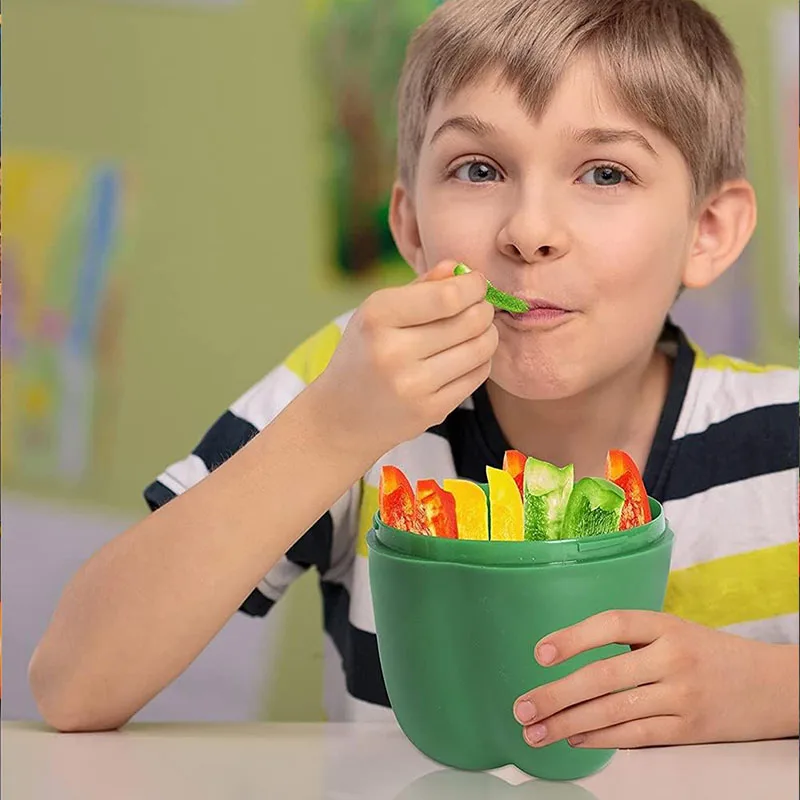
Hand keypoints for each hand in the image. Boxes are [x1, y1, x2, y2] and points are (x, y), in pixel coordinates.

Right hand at [316, 260, 497, 456]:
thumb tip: (460, 269)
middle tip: (480, 307)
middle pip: (469, 321)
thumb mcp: (378, 312)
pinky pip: (476, 376)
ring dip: (488, 334)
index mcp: (377, 317)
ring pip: (479, 349)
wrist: (342, 416)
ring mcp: (413, 385)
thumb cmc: (364, 353)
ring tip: (478, 331)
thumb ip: (420, 286)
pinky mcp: (430, 411)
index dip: (473, 286)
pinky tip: (467, 356)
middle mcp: (393, 352)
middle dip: (484, 309)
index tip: (476, 283)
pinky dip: (480, 361)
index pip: (447, 296)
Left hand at [513, 610, 799, 748]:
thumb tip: (568, 660)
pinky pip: (634, 736)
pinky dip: (599, 738)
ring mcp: (681, 697)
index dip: (573, 638)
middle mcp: (672, 658)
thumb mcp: (672, 630)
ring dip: (567, 724)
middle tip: (522, 707)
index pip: (612, 625)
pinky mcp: (688, 730)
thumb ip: (629, 641)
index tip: (540, 654)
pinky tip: (573, 738)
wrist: (771, 685)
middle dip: (556, 694)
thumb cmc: (707, 653)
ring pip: (613, 711)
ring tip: (536, 730)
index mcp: (665, 625)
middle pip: (604, 676)